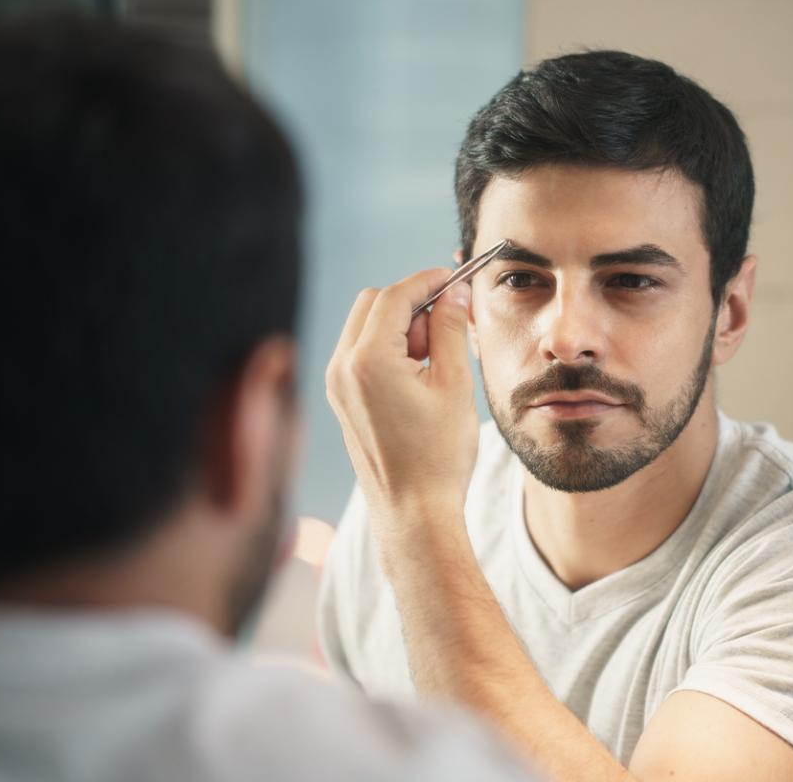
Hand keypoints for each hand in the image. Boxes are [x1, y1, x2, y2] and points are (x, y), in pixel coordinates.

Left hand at [325, 269, 478, 555]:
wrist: (414, 513)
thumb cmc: (439, 456)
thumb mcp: (455, 385)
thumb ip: (450, 330)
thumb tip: (453, 294)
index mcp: (368, 361)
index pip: (395, 295)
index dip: (428, 280)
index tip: (455, 278)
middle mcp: (342, 368)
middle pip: (373, 303)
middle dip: (412, 302)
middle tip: (449, 323)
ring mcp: (336, 385)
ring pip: (365, 326)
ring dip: (400, 326)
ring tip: (437, 359)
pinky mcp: (341, 400)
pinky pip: (360, 354)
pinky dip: (388, 349)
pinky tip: (420, 376)